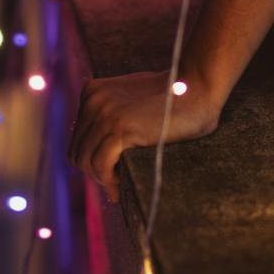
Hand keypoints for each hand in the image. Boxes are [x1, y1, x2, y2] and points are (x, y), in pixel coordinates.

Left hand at [68, 68, 221, 203]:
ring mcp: (104, 114)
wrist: (196, 87)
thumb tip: (101, 149)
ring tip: (119, 185)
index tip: (110, 172)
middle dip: (94, 171)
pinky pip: (101, 166)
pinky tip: (122, 186)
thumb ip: (112, 112)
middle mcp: (93, 100)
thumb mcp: (131, 98)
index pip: (78, 137)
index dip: (91, 158)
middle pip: (77, 151)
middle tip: (114, 182)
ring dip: (101, 179)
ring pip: (85, 162)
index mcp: (92, 92)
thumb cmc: (173, 97)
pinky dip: (109, 181)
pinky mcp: (119, 129)